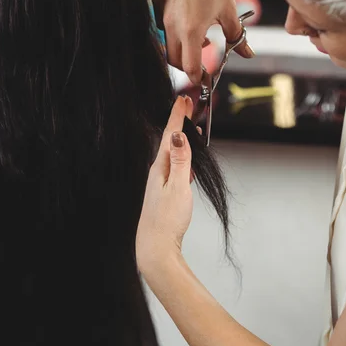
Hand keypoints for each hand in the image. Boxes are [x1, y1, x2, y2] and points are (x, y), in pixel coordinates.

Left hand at [136, 96, 193, 272]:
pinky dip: (182, 156)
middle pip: (170, 141)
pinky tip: (187, 160)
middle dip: (179, 122)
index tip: (183, 99)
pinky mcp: (164, 192)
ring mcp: (160, 182)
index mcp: (160, 167)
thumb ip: (180, 161)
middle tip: (188, 106)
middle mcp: (158, 172)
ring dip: (181, 138)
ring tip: (190, 127)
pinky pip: (174, 166)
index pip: (170, 135)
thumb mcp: (178, 186)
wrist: (156, 246)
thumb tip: (179, 135)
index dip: (178, 117)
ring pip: (172, 153)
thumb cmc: (167, 219)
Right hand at [152, 0, 255, 84]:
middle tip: (204, 64)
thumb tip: (248, 54)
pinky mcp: (155, 0)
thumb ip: (237, 38)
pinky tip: (190, 19)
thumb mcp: (231, 12)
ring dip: (182, 48)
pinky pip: (162, 24)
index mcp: (191, 30)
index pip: (190, 67)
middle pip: (175, 60)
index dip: (199, 77)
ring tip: (202, 39)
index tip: (206, 79)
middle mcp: (171, 24)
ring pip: (167, 43)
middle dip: (189, 66)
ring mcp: (160, 12)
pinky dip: (175, 30)